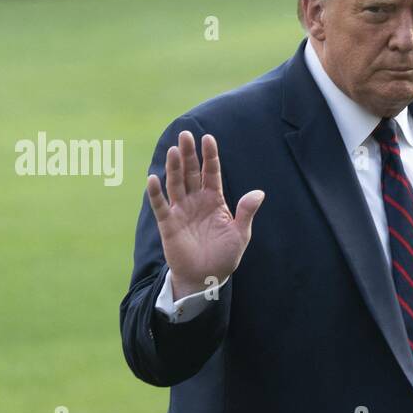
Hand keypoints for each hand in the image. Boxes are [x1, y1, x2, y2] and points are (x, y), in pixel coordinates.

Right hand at [146, 131, 264, 298]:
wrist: (207, 278)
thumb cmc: (224, 255)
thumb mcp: (240, 234)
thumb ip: (246, 212)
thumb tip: (259, 193)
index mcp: (214, 200)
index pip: (211, 173)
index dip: (210, 156)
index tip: (208, 138)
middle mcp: (196, 201)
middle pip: (190, 172)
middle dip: (188, 154)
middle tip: (185, 134)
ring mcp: (181, 211)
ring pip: (176, 184)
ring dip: (173, 167)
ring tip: (174, 150)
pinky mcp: (168, 224)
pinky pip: (161, 206)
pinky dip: (156, 193)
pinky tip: (153, 178)